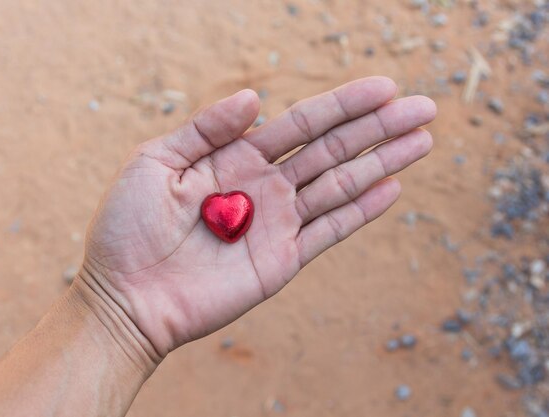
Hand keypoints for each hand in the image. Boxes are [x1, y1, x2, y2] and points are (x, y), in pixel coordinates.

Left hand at [78, 77, 435, 360]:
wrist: (125, 295)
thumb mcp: (155, 161)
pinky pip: (330, 231)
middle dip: (378, 127)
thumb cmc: (127, 226)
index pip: (301, 123)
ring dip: (383, 162)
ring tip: (423, 139)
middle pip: (332, 149)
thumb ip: (206, 128)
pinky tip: (393, 188)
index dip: (343, 104)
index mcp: (236, 157)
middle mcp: (264, 185)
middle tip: (424, 106)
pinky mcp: (283, 260)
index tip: (384, 87)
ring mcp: (277, 223)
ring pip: (341, 185)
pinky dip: (362, 210)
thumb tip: (256, 98)